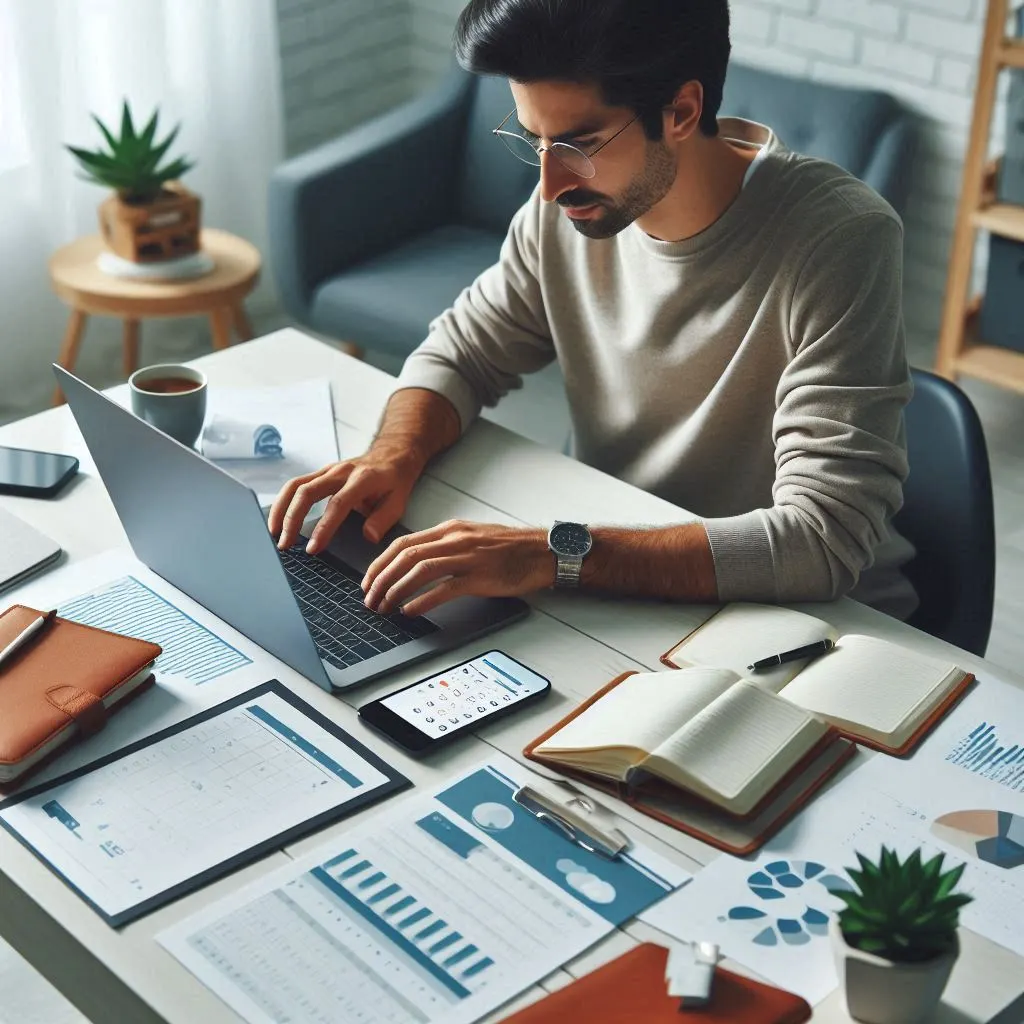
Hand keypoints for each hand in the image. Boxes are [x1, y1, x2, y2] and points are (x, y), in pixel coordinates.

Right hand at [268, 445, 421, 553]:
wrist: (392, 454)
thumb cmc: (395, 480)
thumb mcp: (399, 501)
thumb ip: (384, 519)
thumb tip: (368, 537)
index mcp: (362, 479)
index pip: (337, 504)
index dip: (323, 527)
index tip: (313, 548)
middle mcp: (340, 472)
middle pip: (306, 492)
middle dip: (292, 519)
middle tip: (285, 544)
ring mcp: (328, 470)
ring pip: (295, 486)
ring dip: (281, 509)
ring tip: (274, 534)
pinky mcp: (320, 473)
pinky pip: (296, 485)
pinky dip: (284, 502)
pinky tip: (278, 519)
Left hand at [362, 520, 553, 616]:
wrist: (542, 551)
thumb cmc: (510, 548)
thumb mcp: (471, 536)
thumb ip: (445, 545)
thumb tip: (416, 561)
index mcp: (450, 529)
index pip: (403, 543)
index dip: (380, 563)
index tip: (368, 580)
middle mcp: (455, 539)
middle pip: (405, 556)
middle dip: (381, 578)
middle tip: (369, 598)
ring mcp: (467, 557)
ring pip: (419, 570)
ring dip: (396, 590)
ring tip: (384, 606)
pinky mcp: (480, 577)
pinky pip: (444, 589)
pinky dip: (422, 600)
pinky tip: (410, 610)